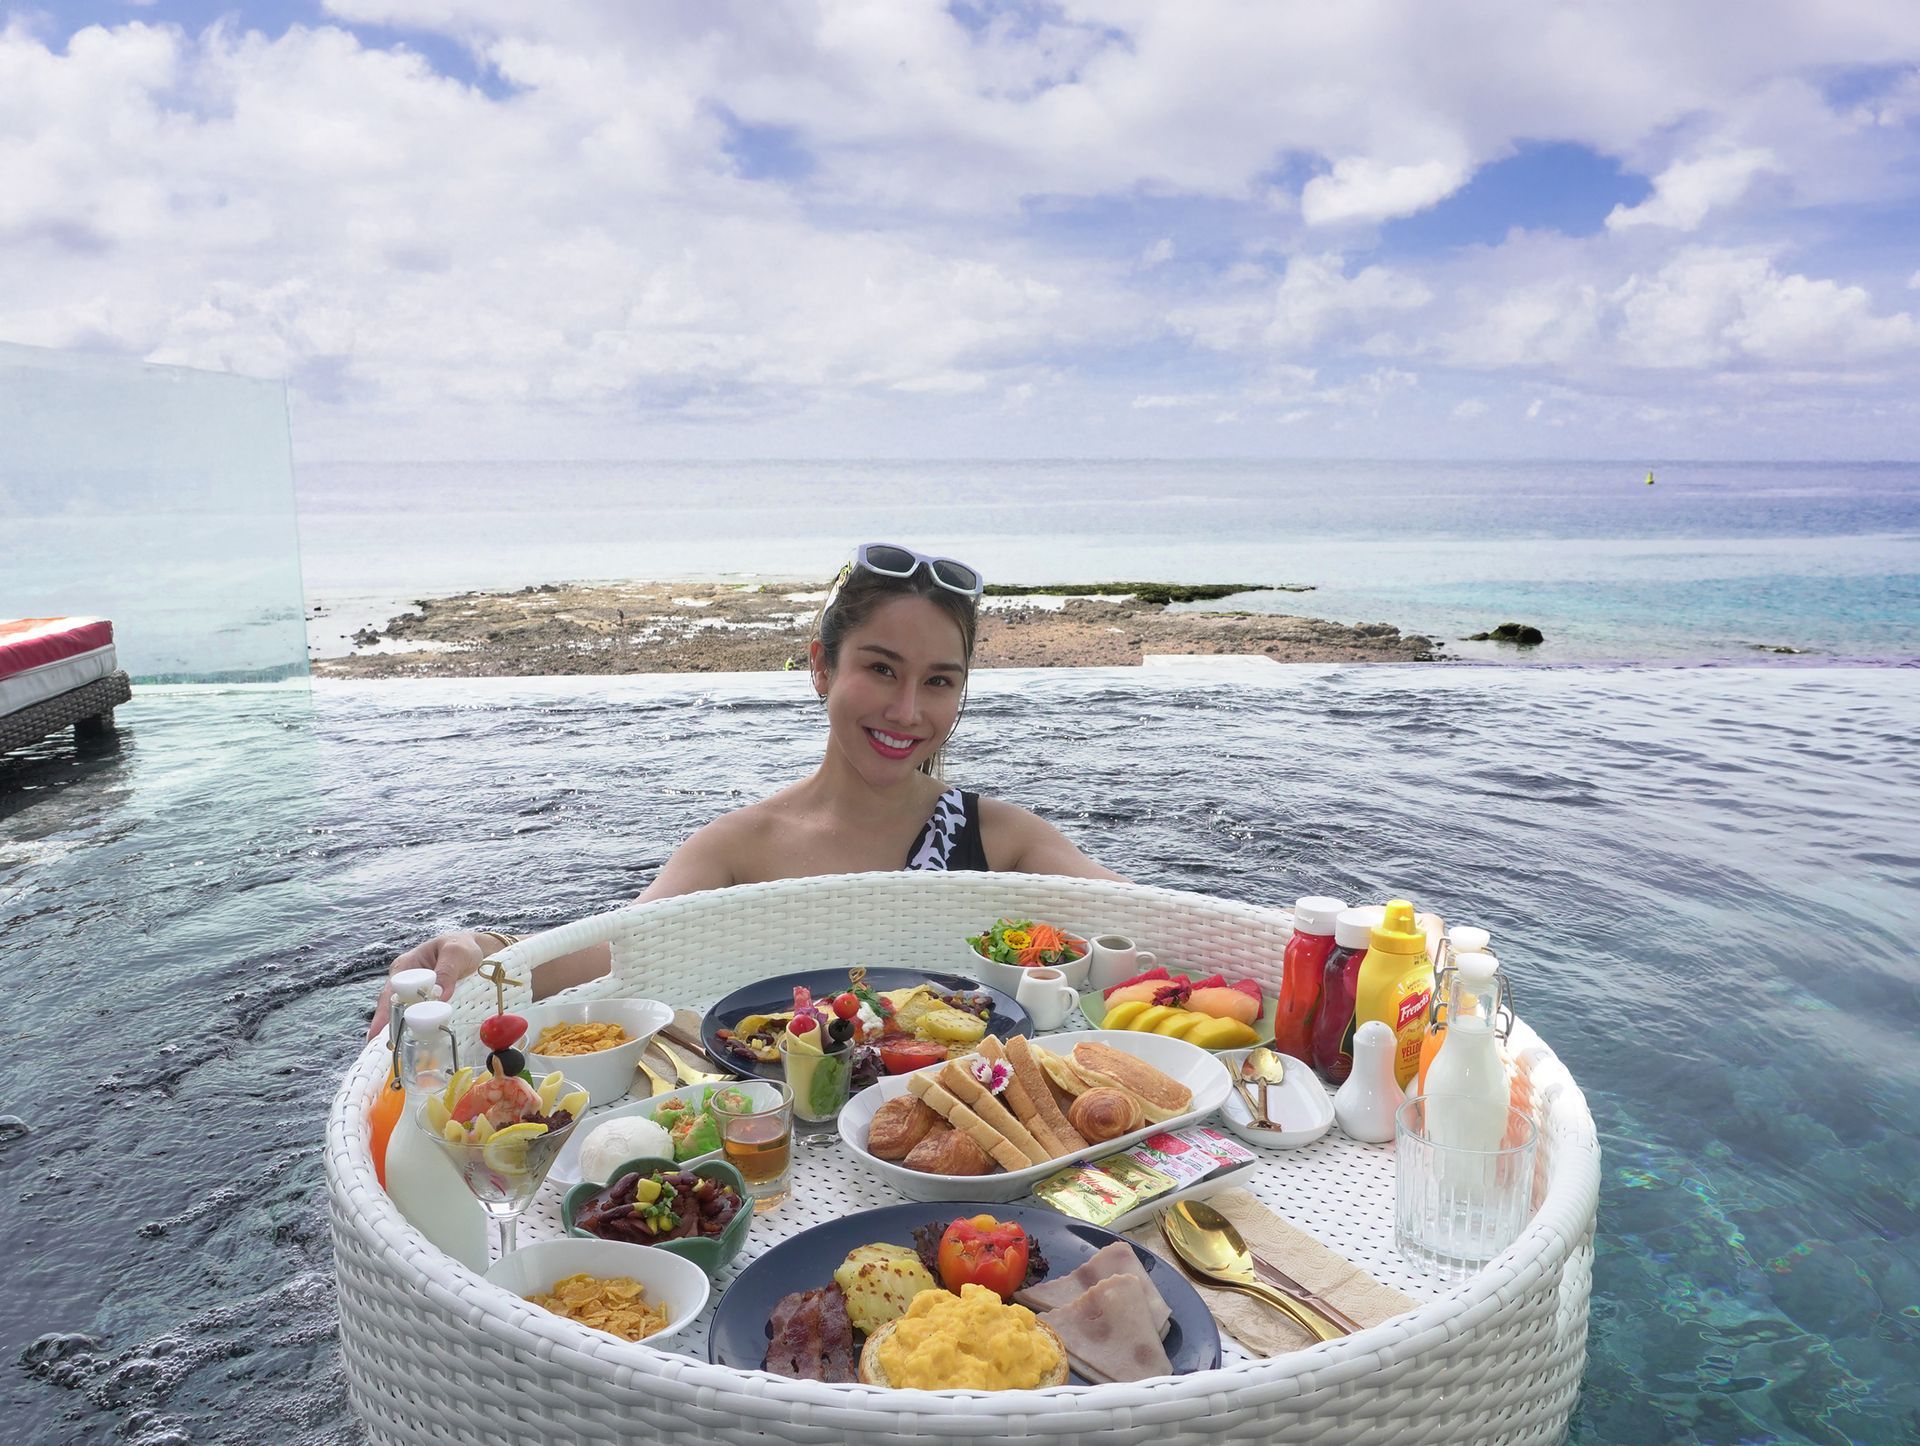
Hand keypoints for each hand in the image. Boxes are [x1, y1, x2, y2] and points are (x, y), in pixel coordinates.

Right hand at [365, 931, 490, 1041]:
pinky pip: (420, 1018)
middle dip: (389, 1029)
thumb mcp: (457, 953)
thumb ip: (447, 971)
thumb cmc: (463, 947)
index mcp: (405, 966)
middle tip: (389, 1050)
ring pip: (404, 1016)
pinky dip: (418, 1031)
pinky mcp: (427, 1003)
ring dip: (402, 1032)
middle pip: (393, 1009)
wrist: (477, 949)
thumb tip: (438, 996)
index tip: (379, 1034)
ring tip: (397, 1054)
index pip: (389, 993)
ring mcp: (415, 994)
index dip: (384, 1015)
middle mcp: (405, 982)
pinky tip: (416, 1046)